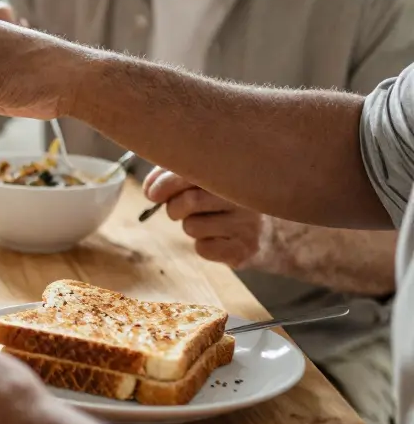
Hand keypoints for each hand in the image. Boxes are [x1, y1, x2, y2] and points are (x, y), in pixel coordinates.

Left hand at [143, 167, 264, 268]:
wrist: (273, 235)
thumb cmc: (227, 203)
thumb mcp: (207, 181)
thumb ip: (174, 175)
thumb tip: (150, 188)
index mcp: (235, 174)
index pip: (191, 173)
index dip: (164, 183)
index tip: (152, 192)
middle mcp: (245, 198)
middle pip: (189, 201)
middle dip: (173, 207)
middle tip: (177, 209)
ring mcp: (248, 225)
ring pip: (192, 226)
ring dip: (189, 226)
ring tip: (207, 222)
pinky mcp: (244, 250)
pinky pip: (203, 248)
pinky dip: (202, 245)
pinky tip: (218, 238)